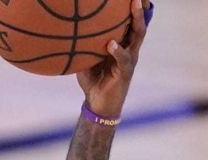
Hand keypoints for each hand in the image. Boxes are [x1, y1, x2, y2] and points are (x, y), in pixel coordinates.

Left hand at [78, 0, 150, 116]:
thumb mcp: (86, 58)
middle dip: (140, 7)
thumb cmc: (92, 78)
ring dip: (136, 20)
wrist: (98, 102)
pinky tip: (111, 44)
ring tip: (134, 6)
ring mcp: (130, 58)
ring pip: (138, 35)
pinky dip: (117, 50)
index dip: (132, 8)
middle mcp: (130, 48)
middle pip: (139, 22)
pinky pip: (124, 58)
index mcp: (123, 43)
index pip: (130, 22)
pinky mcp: (126, 71)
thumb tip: (67, 29)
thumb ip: (83, 45)